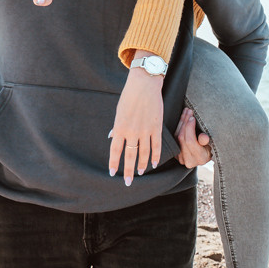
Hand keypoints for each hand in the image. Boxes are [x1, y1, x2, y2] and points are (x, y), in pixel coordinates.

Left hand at [108, 65, 165, 185]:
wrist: (144, 85)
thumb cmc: (129, 96)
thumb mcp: (119, 111)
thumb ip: (117, 127)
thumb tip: (112, 138)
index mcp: (120, 127)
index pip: (115, 150)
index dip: (114, 163)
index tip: (112, 173)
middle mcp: (132, 131)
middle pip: (130, 155)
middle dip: (128, 170)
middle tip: (127, 182)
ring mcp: (145, 130)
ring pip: (144, 153)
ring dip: (141, 164)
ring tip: (139, 173)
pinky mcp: (156, 127)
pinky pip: (156, 145)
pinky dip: (155, 156)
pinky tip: (153, 164)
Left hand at [175, 106, 212, 167]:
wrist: (207, 154)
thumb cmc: (212, 147)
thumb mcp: (213, 143)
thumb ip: (207, 141)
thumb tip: (203, 137)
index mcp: (200, 158)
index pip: (190, 141)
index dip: (190, 128)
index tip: (193, 118)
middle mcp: (189, 161)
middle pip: (182, 138)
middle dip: (185, 122)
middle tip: (189, 111)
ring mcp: (180, 158)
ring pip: (176, 137)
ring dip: (181, 122)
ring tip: (186, 112)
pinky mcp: (176, 154)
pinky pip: (174, 138)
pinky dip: (178, 127)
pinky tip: (183, 118)